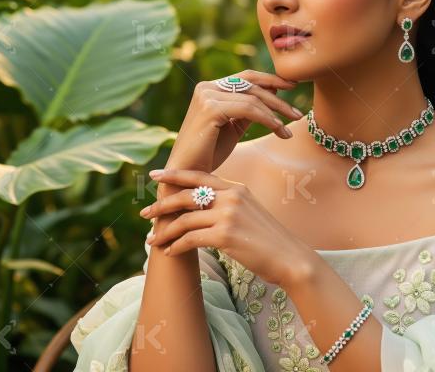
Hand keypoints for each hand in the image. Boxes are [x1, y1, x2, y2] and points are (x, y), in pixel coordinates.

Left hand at [140, 169, 316, 287]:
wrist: (290, 258)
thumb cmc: (269, 241)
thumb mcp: (250, 213)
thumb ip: (228, 206)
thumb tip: (202, 209)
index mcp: (236, 189)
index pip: (199, 177)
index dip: (174, 175)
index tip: (155, 175)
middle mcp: (232, 197)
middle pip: (186, 196)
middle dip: (161, 205)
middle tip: (144, 213)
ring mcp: (228, 215)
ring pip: (184, 220)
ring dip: (165, 232)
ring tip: (152, 241)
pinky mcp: (225, 235)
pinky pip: (190, 240)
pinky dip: (176, 247)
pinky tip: (170, 253)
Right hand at [176, 70, 302, 173]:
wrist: (188, 174)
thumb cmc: (209, 152)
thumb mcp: (234, 125)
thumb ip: (250, 108)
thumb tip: (274, 91)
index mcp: (210, 88)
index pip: (246, 77)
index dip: (271, 80)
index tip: (293, 86)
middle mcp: (206, 87)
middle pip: (252, 86)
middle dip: (278, 99)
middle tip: (298, 113)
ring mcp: (207, 96)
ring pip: (253, 99)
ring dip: (276, 114)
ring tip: (288, 129)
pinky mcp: (210, 108)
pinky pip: (248, 110)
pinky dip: (268, 120)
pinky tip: (279, 130)